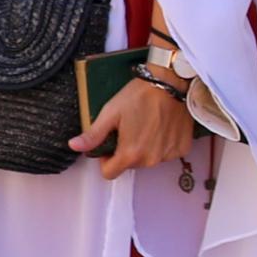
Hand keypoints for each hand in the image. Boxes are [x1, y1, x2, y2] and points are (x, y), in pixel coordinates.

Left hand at [72, 72, 200, 177]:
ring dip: (145, 147)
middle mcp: (151, 160)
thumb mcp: (111, 113)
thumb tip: (74, 146)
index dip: (105, 160)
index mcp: (130, 154)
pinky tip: (161, 126)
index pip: (110, 173)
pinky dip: (162, 144)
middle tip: (129, 128)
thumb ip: (93, 135)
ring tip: (145, 124)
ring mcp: (168, 155)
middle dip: (126, 151)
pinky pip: (166, 153)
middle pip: (130, 166)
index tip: (110, 144)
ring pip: (148, 160)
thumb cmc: (140, 95)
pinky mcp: (181, 148)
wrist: (171, 83)